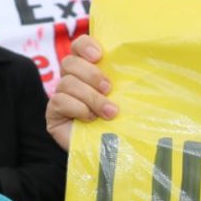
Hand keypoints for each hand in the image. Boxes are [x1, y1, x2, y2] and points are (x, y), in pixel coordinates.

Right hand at [46, 35, 119, 150]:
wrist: (111, 155)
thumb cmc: (122, 124)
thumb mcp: (128, 98)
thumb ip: (128, 81)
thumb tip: (147, 61)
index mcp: (88, 70)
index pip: (78, 46)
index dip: (85, 45)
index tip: (99, 56)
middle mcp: (71, 79)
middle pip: (70, 62)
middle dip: (91, 74)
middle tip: (109, 89)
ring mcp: (60, 96)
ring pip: (67, 83)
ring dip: (91, 97)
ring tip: (109, 112)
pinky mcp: (53, 113)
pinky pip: (60, 101)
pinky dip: (78, 109)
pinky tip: (90, 119)